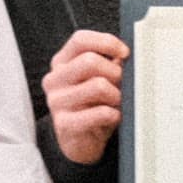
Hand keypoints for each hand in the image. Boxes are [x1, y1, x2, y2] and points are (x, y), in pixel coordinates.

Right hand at [39, 26, 125, 168]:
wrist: (80, 142)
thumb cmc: (92, 106)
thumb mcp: (98, 79)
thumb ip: (109, 63)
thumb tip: (127, 55)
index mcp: (61, 63)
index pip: (80, 40)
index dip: (106, 42)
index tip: (125, 54)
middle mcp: (54, 80)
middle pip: (90, 61)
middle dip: (115, 72)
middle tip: (124, 84)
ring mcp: (56, 102)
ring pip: (98, 86)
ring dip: (117, 95)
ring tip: (119, 102)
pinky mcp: (64, 124)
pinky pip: (99, 113)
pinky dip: (114, 114)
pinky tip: (114, 116)